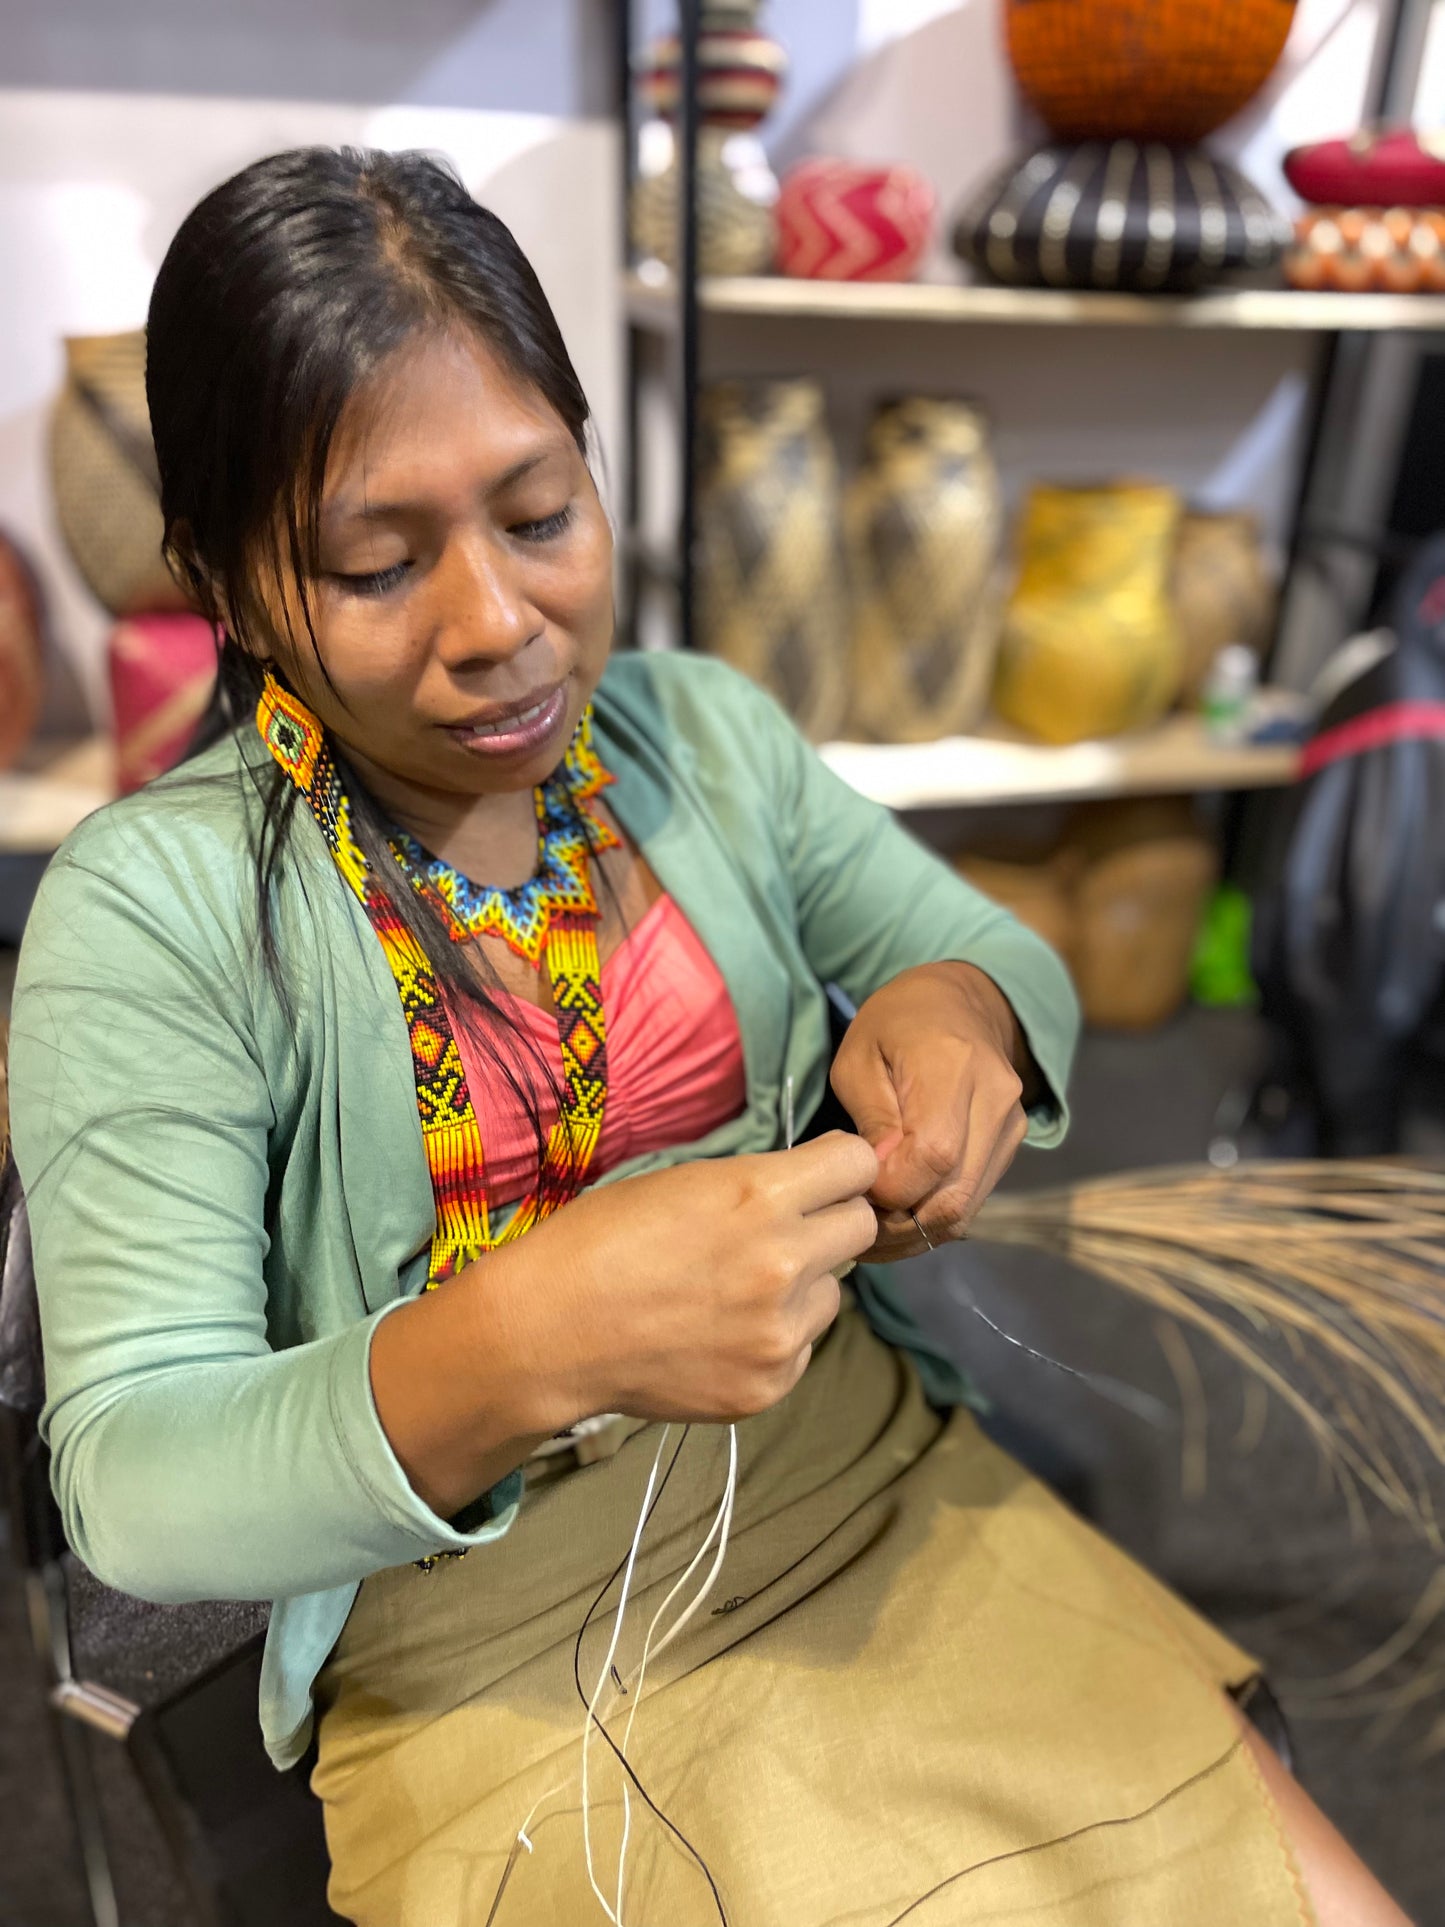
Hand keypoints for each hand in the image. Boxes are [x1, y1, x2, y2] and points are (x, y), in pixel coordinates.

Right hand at [492, 1132, 880, 1427]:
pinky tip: (720, 1332)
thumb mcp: (684, 1180)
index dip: (842, 1166)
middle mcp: (783, 1263)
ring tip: (736, 1290)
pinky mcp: (770, 1384)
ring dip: (803, 1286)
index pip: (859, 1164)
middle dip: (831, 1221)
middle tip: (788, 1230)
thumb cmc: (601, 1240)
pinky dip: (776, 1337)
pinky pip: (803, 1345)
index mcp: (760, 1197)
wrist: (550, 1331)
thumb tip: (811, 1187)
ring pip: (834, 1293)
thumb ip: (758, 1184)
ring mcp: (780, 1332)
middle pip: (862, 1226)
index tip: (824, 1175)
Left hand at [829, 962, 1030, 1260]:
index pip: (934, 1157)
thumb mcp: (859, 1058)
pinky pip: (972, 1199)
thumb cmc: (895, 1024)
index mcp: (954, 1067)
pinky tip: (899, 1213)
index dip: (890, 1189)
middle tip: (855, 1223)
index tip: (854, 1186)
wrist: (958, 1001)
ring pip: (965, 1208)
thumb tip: (880, 1179)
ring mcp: (1011, 1126)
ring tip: (872, 1226)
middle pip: (954, 1196)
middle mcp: (996, 1100)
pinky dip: (933, 1217)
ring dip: (915, 1231)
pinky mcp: (1011, 1143)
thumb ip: (872, 1119)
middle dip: (899, 1224)